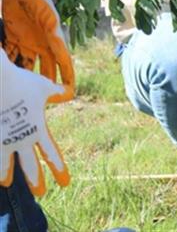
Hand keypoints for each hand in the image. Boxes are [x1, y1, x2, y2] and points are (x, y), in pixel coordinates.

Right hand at [0, 52, 69, 195]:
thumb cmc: (21, 82)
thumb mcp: (43, 87)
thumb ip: (57, 92)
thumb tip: (70, 92)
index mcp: (37, 130)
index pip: (51, 155)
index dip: (59, 169)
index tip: (65, 183)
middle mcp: (19, 140)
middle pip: (29, 167)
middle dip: (35, 181)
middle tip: (41, 193)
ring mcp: (1, 140)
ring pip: (2, 166)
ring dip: (5, 174)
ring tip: (6, 182)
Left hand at [2, 0, 73, 101]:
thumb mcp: (49, 17)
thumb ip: (53, 34)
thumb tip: (61, 52)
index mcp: (53, 38)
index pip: (63, 61)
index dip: (67, 76)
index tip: (69, 90)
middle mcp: (41, 43)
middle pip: (45, 67)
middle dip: (46, 82)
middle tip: (46, 97)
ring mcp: (27, 41)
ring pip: (26, 64)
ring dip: (25, 75)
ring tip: (23, 90)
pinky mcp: (12, 37)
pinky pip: (10, 53)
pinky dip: (8, 62)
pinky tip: (7, 73)